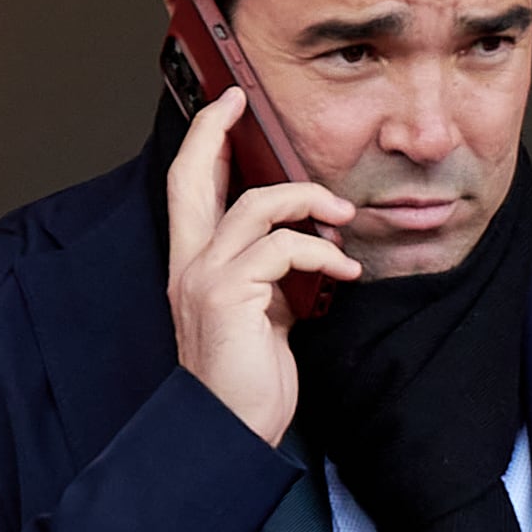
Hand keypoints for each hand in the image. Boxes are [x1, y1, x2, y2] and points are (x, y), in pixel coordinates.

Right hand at [167, 88, 358, 443]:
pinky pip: (282, 248)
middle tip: (241, 102)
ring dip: (307, 202)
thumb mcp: (261, 315)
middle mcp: (188, 266)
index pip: (187, 189)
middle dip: (214, 131)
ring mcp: (204, 278)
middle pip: (191, 177)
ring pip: (255, 207)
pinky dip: (320, 252)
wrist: (233, 429)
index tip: (225, 109)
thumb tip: (300, 246)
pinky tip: (343, 272)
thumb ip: (268, 276)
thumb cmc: (248, 380)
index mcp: (193, 267)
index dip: (203, 143)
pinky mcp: (228, 295)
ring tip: (342, 218)